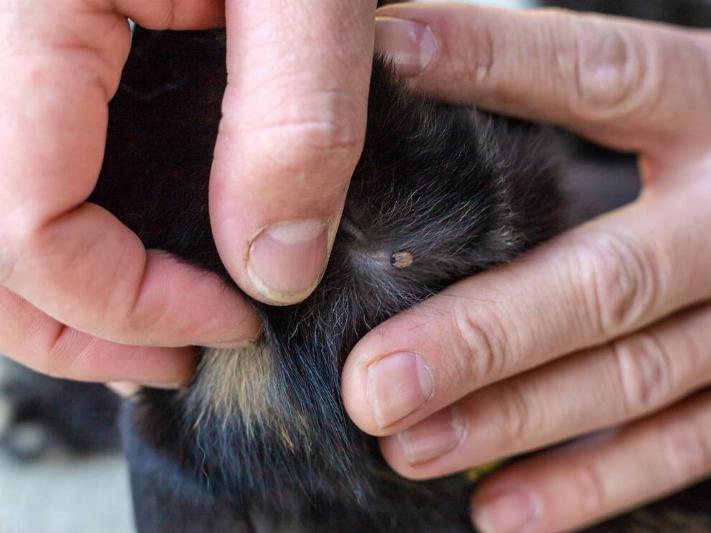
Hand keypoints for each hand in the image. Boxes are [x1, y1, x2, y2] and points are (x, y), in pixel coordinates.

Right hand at [0, 0, 375, 384]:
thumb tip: (275, 270)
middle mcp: (3, 43)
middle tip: (179, 363)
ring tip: (158, 334)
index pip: (27, 225)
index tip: (235, 321)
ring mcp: (24, 57)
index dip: (130, 304)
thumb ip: (295, 120)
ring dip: (68, 298)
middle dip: (81, 331)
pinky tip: (138, 257)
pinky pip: (35, 174)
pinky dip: (77, 236)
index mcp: (35, 16)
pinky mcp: (58, 58)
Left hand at [343, 3, 710, 530]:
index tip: (386, 57)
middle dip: (482, 338)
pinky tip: (504, 510)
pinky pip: (690, 445)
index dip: (492, 60)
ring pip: (632, 380)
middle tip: (370, 380)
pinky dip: (597, 485)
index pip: (598, 77)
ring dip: (514, 423)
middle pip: (603, 282)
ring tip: (406, 447)